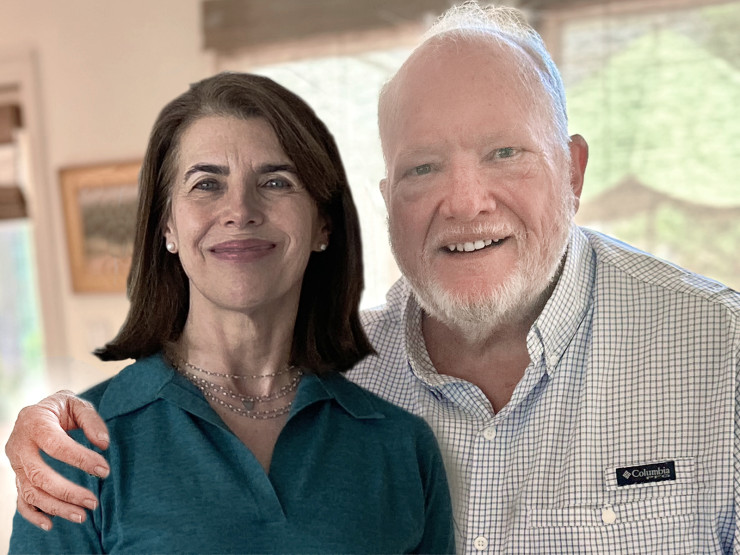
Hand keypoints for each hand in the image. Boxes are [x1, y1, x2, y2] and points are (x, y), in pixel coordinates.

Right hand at [5, 390, 109, 529]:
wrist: (39, 412)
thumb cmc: (63, 409)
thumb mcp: (78, 405)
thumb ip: (91, 421)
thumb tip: (103, 444)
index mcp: (34, 422)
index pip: (56, 446)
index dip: (80, 459)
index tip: (104, 470)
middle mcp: (19, 445)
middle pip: (38, 475)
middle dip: (67, 492)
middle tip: (93, 502)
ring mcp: (15, 463)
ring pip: (30, 492)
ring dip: (55, 507)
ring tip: (82, 516)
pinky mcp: (17, 476)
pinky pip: (21, 500)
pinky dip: (33, 515)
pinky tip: (51, 524)